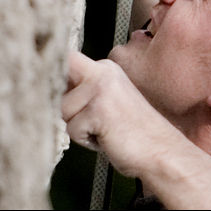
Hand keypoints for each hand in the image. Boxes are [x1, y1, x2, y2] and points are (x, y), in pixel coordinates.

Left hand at [61, 51, 175, 177]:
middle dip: (65, 103)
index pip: (67, 59)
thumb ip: (84, 89)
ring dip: (79, 127)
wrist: (161, 150)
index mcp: (106, 68)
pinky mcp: (98, 110)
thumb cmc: (133, 131)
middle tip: (89, 118)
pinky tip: (107, 138)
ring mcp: (100, 90)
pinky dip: (86, 141)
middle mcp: (103, 72)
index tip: (57, 88)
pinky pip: (72, 129)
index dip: (56, 75)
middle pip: (58, 81)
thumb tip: (49, 86)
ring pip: (63, 110)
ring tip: (103, 130)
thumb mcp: (108, 99)